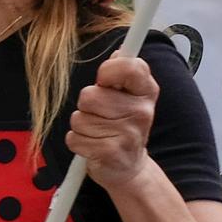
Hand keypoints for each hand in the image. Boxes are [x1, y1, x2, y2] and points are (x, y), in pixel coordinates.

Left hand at [69, 56, 157, 189]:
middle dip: (86, 105)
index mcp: (147, 91)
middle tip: (100, 115)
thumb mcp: (129, 96)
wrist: (129, 167)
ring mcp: (127, 134)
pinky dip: (77, 143)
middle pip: (90, 95)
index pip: (129, 67)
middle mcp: (142, 111)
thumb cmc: (123, 125)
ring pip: (78, 118)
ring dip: (81, 125)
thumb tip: (118, 53)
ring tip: (97, 132)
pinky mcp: (110, 153)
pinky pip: (74, 138)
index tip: (104, 81)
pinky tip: (93, 146)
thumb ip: (122, 73)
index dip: (108, 70)